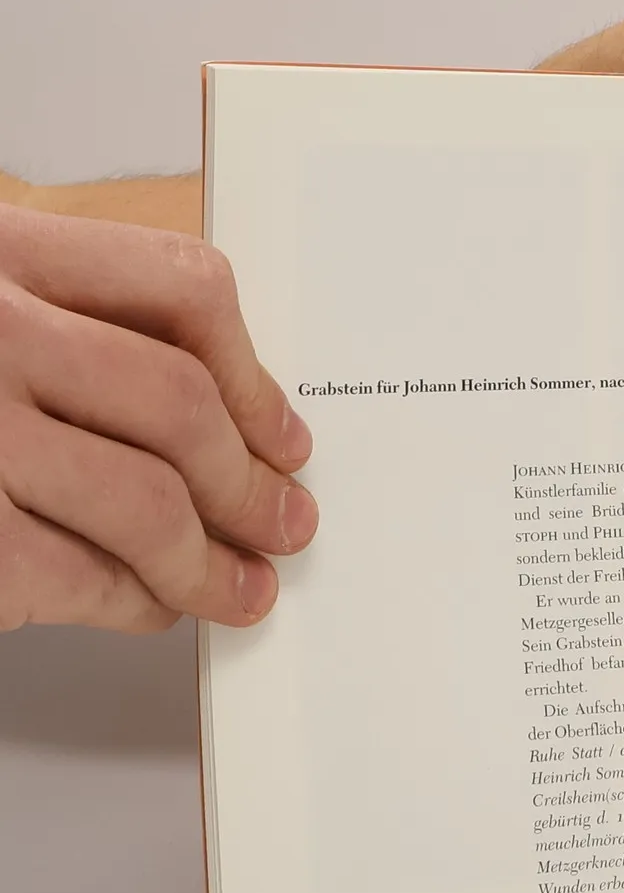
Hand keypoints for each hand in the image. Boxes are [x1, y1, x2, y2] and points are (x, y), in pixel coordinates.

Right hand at [0, 203, 316, 632]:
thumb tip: (226, 415)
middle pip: (180, 406)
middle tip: (286, 524)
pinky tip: (150, 605)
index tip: (284, 433)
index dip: (256, 376)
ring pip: (145, 503)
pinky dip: (134, 602)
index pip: (181, 287)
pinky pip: (78, 577)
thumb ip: (67, 325)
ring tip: (240, 589)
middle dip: (252, 484)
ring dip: (210, 563)